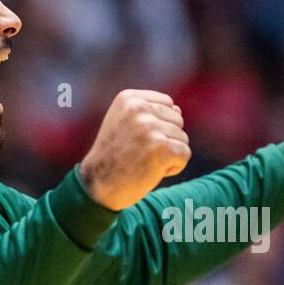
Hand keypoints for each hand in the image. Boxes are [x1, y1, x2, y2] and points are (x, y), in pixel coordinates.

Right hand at [80, 89, 190, 209]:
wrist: (98, 186)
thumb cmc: (114, 157)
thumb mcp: (124, 125)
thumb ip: (150, 114)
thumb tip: (178, 109)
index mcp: (129, 98)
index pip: (168, 104)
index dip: (160, 125)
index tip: (137, 139)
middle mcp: (139, 108)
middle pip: (178, 121)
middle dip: (166, 140)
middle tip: (140, 154)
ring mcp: (151, 127)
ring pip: (182, 138)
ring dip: (169, 155)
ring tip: (144, 162)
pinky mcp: (162, 147)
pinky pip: (185, 154)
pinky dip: (174, 167)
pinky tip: (152, 171)